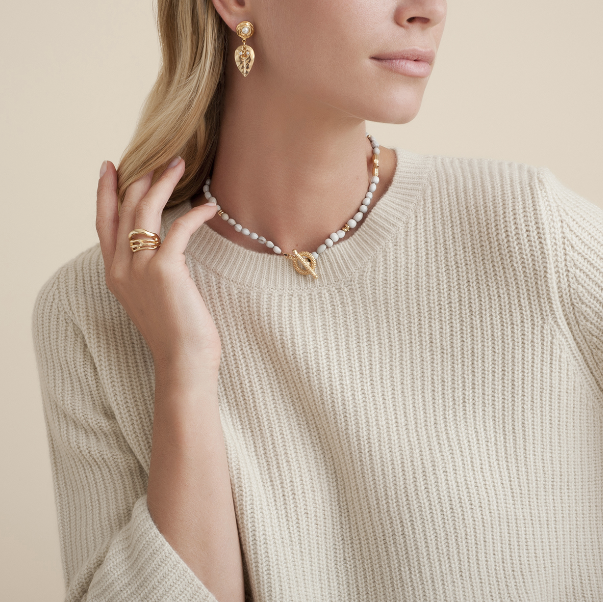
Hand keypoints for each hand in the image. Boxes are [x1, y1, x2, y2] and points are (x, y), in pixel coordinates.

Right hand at [96, 158, 221, 371]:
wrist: (182, 362)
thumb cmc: (175, 333)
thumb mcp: (152, 298)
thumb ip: (149, 271)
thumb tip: (165, 249)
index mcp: (115, 274)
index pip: (104, 223)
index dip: (105, 192)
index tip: (111, 167)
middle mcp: (121, 267)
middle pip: (124, 209)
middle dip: (140, 178)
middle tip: (159, 159)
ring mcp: (140, 267)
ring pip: (145, 210)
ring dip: (163, 183)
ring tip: (181, 164)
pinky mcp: (164, 269)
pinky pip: (179, 229)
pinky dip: (196, 214)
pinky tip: (210, 207)